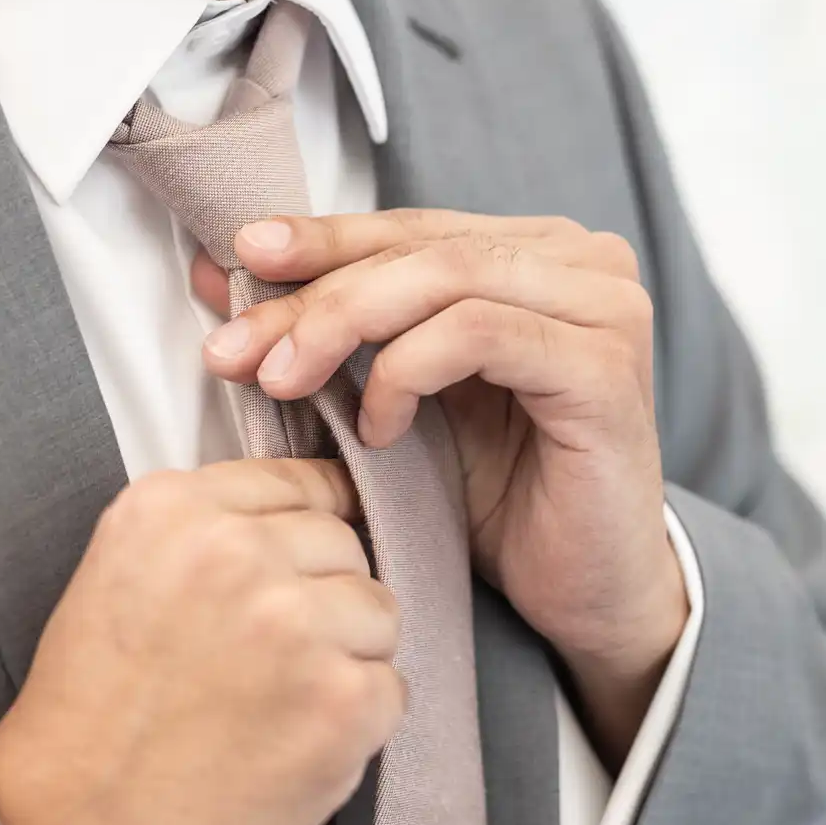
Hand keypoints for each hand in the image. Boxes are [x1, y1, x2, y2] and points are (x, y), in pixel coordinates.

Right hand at [0, 458, 402, 824]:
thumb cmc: (89, 728)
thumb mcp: (120, 581)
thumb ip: (203, 536)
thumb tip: (304, 518)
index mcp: (172, 509)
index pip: (300, 483)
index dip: (303, 538)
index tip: (294, 576)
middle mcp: (237, 551)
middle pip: (344, 546)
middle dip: (322, 601)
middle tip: (264, 670)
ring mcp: (297, 623)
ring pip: (379, 613)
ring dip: (345, 660)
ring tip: (273, 712)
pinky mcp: (342, 699)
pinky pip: (390, 689)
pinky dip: (355, 727)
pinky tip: (288, 750)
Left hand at [193, 211, 688, 766]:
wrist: (589, 598)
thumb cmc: (502, 502)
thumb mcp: (397, 400)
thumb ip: (331, 331)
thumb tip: (219, 275)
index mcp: (537, 252)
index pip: (410, 227)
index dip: (318, 242)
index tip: (235, 263)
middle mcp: (583, 261)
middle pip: (420, 247)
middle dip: (312, 296)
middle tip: (235, 350)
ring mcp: (605, 307)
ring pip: (444, 277)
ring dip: (341, 326)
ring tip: (283, 384)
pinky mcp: (606, 365)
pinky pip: (479, 333)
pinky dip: (407, 370)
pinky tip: (377, 428)